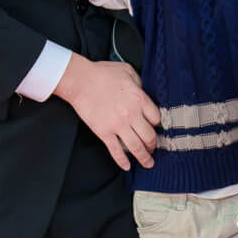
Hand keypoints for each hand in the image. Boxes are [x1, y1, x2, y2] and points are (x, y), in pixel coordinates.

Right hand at [53, 53, 160, 169]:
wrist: (80, 81)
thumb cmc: (102, 73)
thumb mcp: (127, 71)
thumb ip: (139, 82)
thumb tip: (142, 91)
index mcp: (140, 99)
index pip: (157, 118)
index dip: (157, 125)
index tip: (155, 128)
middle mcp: (132, 114)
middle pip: (149, 136)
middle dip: (153, 145)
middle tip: (153, 149)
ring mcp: (118, 125)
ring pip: (136, 147)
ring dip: (144, 157)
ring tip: (148, 163)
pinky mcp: (104, 132)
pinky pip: (116, 151)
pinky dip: (123, 161)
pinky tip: (127, 166)